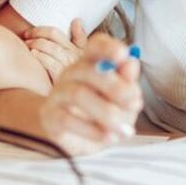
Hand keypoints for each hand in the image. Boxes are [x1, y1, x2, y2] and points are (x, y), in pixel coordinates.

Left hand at [24, 19, 87, 83]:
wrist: (77, 104)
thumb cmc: (77, 80)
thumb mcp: (83, 59)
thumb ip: (80, 39)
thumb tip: (76, 20)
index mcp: (76, 50)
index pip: (55, 33)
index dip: (38, 30)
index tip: (27, 33)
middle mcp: (73, 57)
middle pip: (50, 40)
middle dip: (34, 38)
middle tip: (24, 41)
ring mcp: (68, 68)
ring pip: (49, 49)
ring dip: (35, 46)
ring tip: (27, 48)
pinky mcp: (63, 80)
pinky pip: (50, 63)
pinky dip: (40, 57)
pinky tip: (33, 57)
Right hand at [40, 34, 142, 155]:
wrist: (73, 139)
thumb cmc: (101, 113)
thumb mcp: (121, 100)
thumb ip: (127, 83)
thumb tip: (131, 64)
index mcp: (90, 64)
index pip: (95, 46)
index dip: (108, 47)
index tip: (124, 55)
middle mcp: (71, 74)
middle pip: (87, 70)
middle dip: (115, 87)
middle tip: (135, 104)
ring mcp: (58, 94)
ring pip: (78, 94)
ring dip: (106, 112)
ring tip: (124, 129)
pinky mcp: (50, 116)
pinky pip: (67, 119)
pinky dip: (91, 130)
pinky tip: (109, 137)